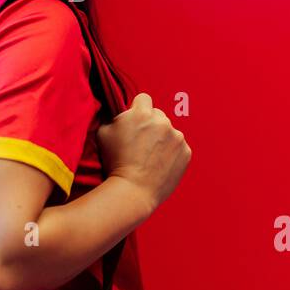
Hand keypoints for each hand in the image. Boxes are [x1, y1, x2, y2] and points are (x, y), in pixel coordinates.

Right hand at [95, 92, 190, 213]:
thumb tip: (120, 114)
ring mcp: (177, 137)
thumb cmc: (114, 162)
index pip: (144, 98)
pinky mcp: (186, 152)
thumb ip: (114, 118)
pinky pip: (178, 147)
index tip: (135, 121)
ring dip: (162, 139)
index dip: (138, 109)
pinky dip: (171, 153)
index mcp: (142, 113)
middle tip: (141, 143)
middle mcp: (163, 121)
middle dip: (151, 124)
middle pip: (158, 115)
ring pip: (169, 132)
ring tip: (150, 158)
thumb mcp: (103, 133)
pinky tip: (159, 165)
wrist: (133, 191)